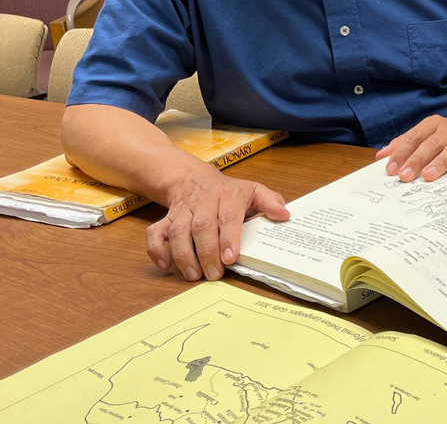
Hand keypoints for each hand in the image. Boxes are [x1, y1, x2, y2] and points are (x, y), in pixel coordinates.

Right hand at [145, 168, 288, 281]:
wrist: (194, 178)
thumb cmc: (229, 191)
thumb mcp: (254, 190)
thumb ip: (271, 202)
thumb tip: (284, 216)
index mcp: (228, 195)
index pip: (227, 216)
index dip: (228, 238)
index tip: (231, 257)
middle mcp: (203, 202)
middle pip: (202, 227)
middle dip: (207, 253)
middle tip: (214, 274)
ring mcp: (183, 211)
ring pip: (178, 232)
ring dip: (183, 255)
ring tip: (194, 275)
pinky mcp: (167, 219)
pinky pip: (155, 233)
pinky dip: (156, 250)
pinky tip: (165, 265)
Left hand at [375, 115, 446, 181]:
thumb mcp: (425, 137)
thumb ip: (404, 145)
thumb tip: (381, 156)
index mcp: (432, 125)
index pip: (413, 138)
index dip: (401, 153)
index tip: (391, 169)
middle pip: (430, 144)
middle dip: (417, 160)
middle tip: (405, 176)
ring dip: (439, 162)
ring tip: (428, 175)